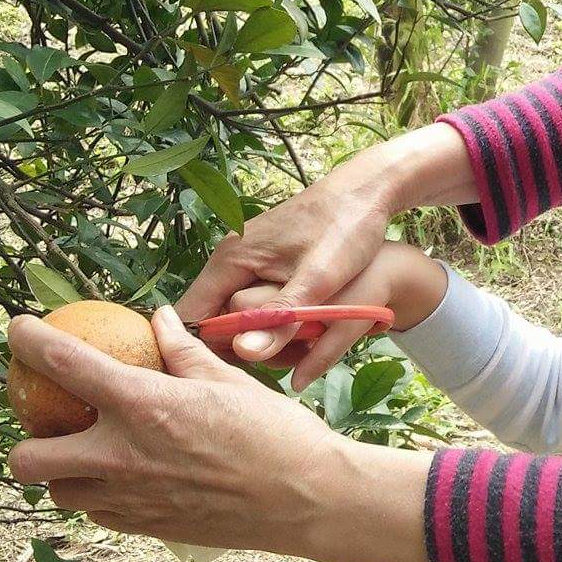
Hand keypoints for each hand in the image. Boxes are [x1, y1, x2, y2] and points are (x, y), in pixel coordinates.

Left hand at [6, 306, 429, 561]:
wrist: (306, 500)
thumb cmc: (274, 432)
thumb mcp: (227, 378)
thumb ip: (180, 350)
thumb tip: (158, 320)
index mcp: (142, 405)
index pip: (63, 364)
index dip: (29, 341)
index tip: (16, 330)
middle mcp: (122, 456)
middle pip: (28, 459)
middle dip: (23, 440)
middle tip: (48, 421)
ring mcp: (129, 500)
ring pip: (60, 493)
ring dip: (63, 473)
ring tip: (89, 453)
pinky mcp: (145, 529)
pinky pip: (99, 515)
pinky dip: (100, 497)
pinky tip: (128, 479)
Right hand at [176, 121, 473, 382]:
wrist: (370, 190)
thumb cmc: (346, 228)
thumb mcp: (318, 279)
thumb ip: (281, 316)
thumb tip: (244, 353)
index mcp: (229, 260)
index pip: (192, 318)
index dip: (210, 351)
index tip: (248, 370)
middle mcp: (229, 259)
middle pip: (214, 321)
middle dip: (246, 347)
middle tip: (291, 360)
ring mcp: (246, 260)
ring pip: (239, 315)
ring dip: (265, 337)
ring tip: (307, 345)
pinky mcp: (265, 263)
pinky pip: (257, 303)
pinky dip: (277, 321)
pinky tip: (308, 329)